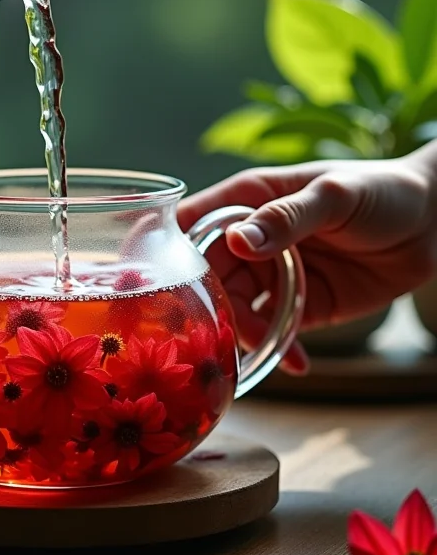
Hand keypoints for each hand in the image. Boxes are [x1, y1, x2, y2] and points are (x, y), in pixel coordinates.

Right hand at [177, 144, 436, 375]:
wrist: (434, 225)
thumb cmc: (381, 192)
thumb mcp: (334, 197)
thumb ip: (287, 218)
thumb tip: (239, 241)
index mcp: (247, 202)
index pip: (190, 224)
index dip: (165, 251)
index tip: (147, 285)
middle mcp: (250, 240)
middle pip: (206, 277)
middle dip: (206, 308)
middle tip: (211, 339)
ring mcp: (272, 274)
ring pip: (234, 310)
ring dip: (241, 335)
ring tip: (260, 353)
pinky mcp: (297, 304)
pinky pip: (274, 330)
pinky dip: (278, 349)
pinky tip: (295, 362)